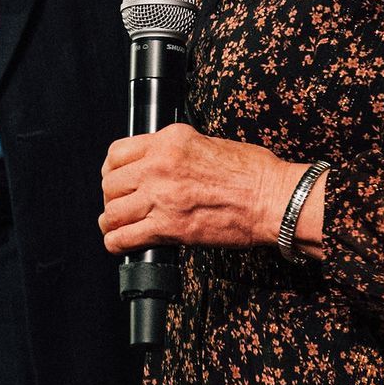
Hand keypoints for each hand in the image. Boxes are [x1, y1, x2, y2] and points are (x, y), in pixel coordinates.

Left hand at [99, 125, 298, 252]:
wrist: (272, 199)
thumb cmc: (253, 173)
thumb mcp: (207, 143)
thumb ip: (176, 152)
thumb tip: (157, 164)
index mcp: (170, 141)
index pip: (118, 152)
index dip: (112, 169)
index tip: (116, 178)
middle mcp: (160, 165)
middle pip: (111, 183)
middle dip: (112, 197)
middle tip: (120, 204)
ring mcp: (162, 197)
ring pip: (113, 212)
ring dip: (111, 221)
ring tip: (116, 226)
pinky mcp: (169, 228)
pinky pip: (125, 238)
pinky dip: (117, 243)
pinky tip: (120, 244)